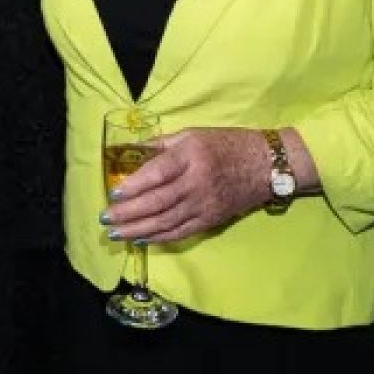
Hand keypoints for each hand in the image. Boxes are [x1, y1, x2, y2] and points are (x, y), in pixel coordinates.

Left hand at [101, 127, 269, 244]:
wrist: (267, 166)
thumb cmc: (228, 144)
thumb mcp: (193, 134)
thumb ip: (162, 144)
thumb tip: (131, 151)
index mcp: (191, 156)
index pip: (157, 173)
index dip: (134, 185)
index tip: (113, 193)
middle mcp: (197, 182)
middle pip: (158, 202)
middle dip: (128, 213)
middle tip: (105, 219)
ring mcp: (205, 204)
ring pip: (166, 222)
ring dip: (138, 230)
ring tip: (116, 234)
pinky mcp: (212, 220)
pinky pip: (181, 232)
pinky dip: (160, 237)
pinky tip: (142, 238)